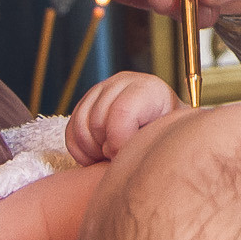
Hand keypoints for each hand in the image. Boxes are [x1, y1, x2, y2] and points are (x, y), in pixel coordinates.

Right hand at [66, 70, 181, 161]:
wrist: (161, 129)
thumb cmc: (168, 136)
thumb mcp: (169, 136)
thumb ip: (151, 141)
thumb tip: (124, 155)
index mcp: (148, 88)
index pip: (122, 112)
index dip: (119, 141)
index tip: (127, 156)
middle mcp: (122, 82)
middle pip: (98, 122)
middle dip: (107, 148)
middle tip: (122, 157)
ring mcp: (101, 90)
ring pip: (81, 127)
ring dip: (93, 150)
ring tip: (111, 156)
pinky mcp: (85, 104)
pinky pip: (71, 132)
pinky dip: (80, 150)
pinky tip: (97, 156)